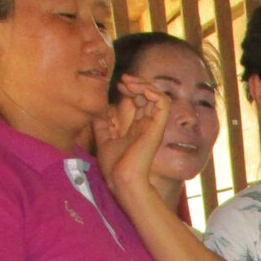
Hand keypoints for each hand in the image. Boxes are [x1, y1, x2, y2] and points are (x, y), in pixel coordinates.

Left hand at [91, 75, 169, 211]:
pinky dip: (154, 93)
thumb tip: (97, 112)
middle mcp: (147, 125)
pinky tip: (140, 90)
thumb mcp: (103, 140)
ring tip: (130, 83)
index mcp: (137, 128)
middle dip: (137, 83)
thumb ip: (102, 126)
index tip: (117, 85)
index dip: (131, 89)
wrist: (121, 179)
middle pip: (150, 96)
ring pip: (158, 97)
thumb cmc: (114, 167)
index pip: (140, 101)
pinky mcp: (157, 127)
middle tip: (123, 81)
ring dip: (145, 85)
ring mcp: (153, 126)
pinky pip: (163, 104)